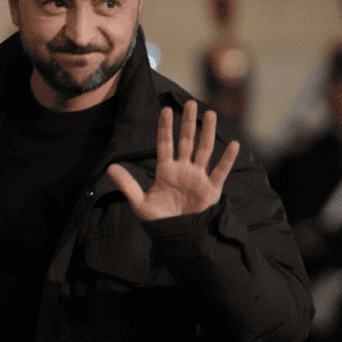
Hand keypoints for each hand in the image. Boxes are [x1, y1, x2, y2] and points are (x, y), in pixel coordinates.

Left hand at [107, 100, 239, 220]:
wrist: (177, 238)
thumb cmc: (159, 221)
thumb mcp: (140, 202)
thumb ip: (127, 184)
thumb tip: (109, 168)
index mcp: (166, 171)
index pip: (165, 144)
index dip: (165, 128)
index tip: (165, 109)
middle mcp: (183, 170)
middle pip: (186, 141)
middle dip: (188, 123)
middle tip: (190, 103)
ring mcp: (198, 178)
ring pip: (204, 150)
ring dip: (207, 132)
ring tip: (209, 114)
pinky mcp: (211, 189)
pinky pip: (220, 171)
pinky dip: (227, 159)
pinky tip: (233, 144)